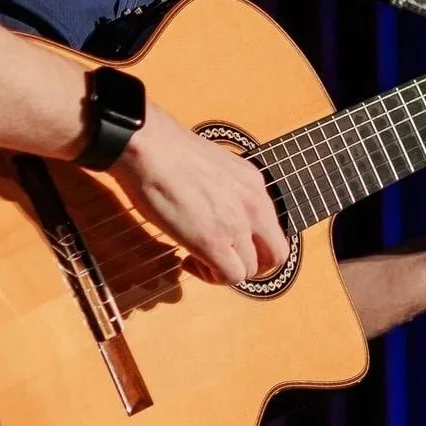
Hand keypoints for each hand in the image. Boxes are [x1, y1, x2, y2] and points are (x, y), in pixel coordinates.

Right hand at [111, 102, 289, 284]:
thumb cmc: (168, 152)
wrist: (149, 148)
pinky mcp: (214, 242)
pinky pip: (230, 277)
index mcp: (254, 184)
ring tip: (197, 259)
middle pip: (276, 255)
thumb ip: (227, 190)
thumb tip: (218, 209)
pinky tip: (189, 261)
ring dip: (224, 272)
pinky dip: (211, 277)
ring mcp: (236, 224)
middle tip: (224, 262)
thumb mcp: (215, 166)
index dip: (252, 244)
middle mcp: (254, 204)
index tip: (228, 242)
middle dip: (253, 266)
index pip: (272, 228)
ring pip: (250, 270)